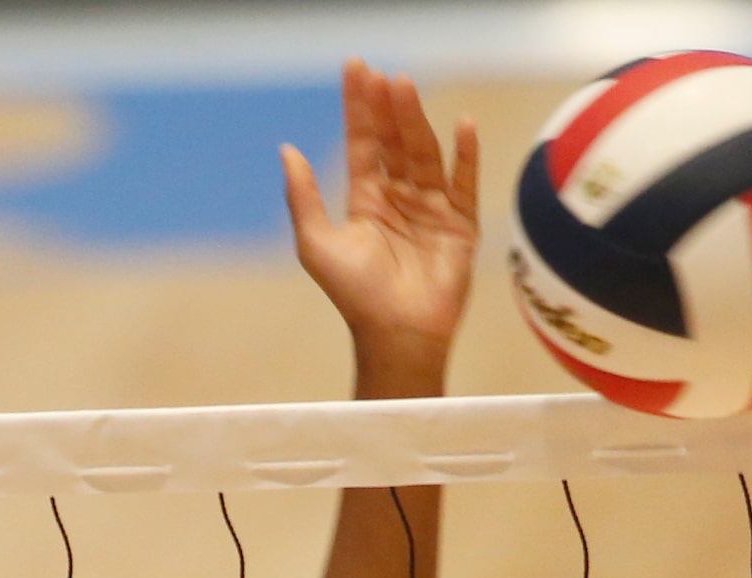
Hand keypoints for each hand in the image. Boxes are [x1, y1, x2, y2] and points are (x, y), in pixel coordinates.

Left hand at [282, 60, 478, 394]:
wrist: (396, 333)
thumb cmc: (354, 294)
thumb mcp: (316, 243)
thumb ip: (303, 197)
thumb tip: (286, 149)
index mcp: (365, 202)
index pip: (364, 145)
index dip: (359, 109)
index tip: (356, 71)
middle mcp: (399, 199)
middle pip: (394, 142)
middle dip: (386, 107)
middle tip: (378, 72)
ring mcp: (432, 208)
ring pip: (424, 154)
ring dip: (416, 120)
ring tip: (404, 86)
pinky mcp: (461, 223)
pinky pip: (465, 181)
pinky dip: (465, 154)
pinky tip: (460, 124)